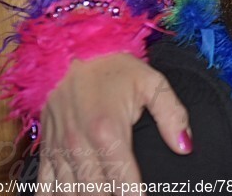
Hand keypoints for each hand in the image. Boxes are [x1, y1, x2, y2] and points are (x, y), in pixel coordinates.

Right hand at [36, 54, 191, 195]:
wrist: (72, 49)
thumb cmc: (114, 67)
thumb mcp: (151, 82)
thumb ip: (172, 115)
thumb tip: (185, 146)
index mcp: (108, 130)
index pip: (123, 181)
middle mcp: (78, 144)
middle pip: (95, 193)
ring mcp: (58, 149)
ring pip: (69, 193)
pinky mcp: (45, 150)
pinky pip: (46, 186)